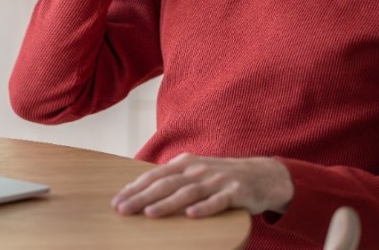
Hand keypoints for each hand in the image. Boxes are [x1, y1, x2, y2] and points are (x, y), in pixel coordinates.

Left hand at [111, 153, 293, 217]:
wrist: (261, 175)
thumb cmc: (220, 177)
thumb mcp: (195, 173)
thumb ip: (172, 180)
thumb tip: (141, 191)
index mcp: (186, 164)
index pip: (155, 176)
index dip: (135, 188)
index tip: (116, 201)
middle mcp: (199, 169)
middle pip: (166, 184)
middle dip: (142, 197)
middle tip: (123, 209)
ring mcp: (217, 180)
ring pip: (188, 193)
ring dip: (167, 203)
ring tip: (149, 213)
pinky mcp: (235, 192)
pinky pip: (218, 201)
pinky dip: (204, 208)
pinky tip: (191, 215)